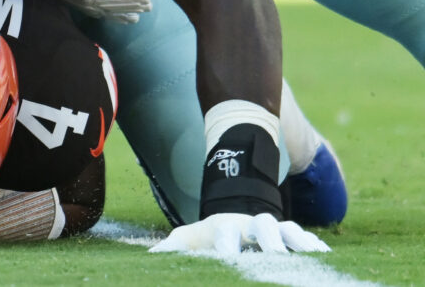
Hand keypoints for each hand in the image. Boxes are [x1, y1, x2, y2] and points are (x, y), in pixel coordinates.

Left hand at [149, 213, 329, 253]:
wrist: (230, 217)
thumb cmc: (206, 237)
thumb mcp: (187, 239)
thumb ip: (171, 249)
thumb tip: (149, 258)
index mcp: (223, 227)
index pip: (224, 234)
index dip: (226, 245)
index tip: (227, 257)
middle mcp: (249, 224)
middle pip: (261, 226)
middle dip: (269, 241)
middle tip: (275, 258)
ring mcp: (271, 228)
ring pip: (286, 228)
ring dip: (297, 242)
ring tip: (311, 258)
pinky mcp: (288, 235)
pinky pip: (304, 237)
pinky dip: (315, 246)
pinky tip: (326, 258)